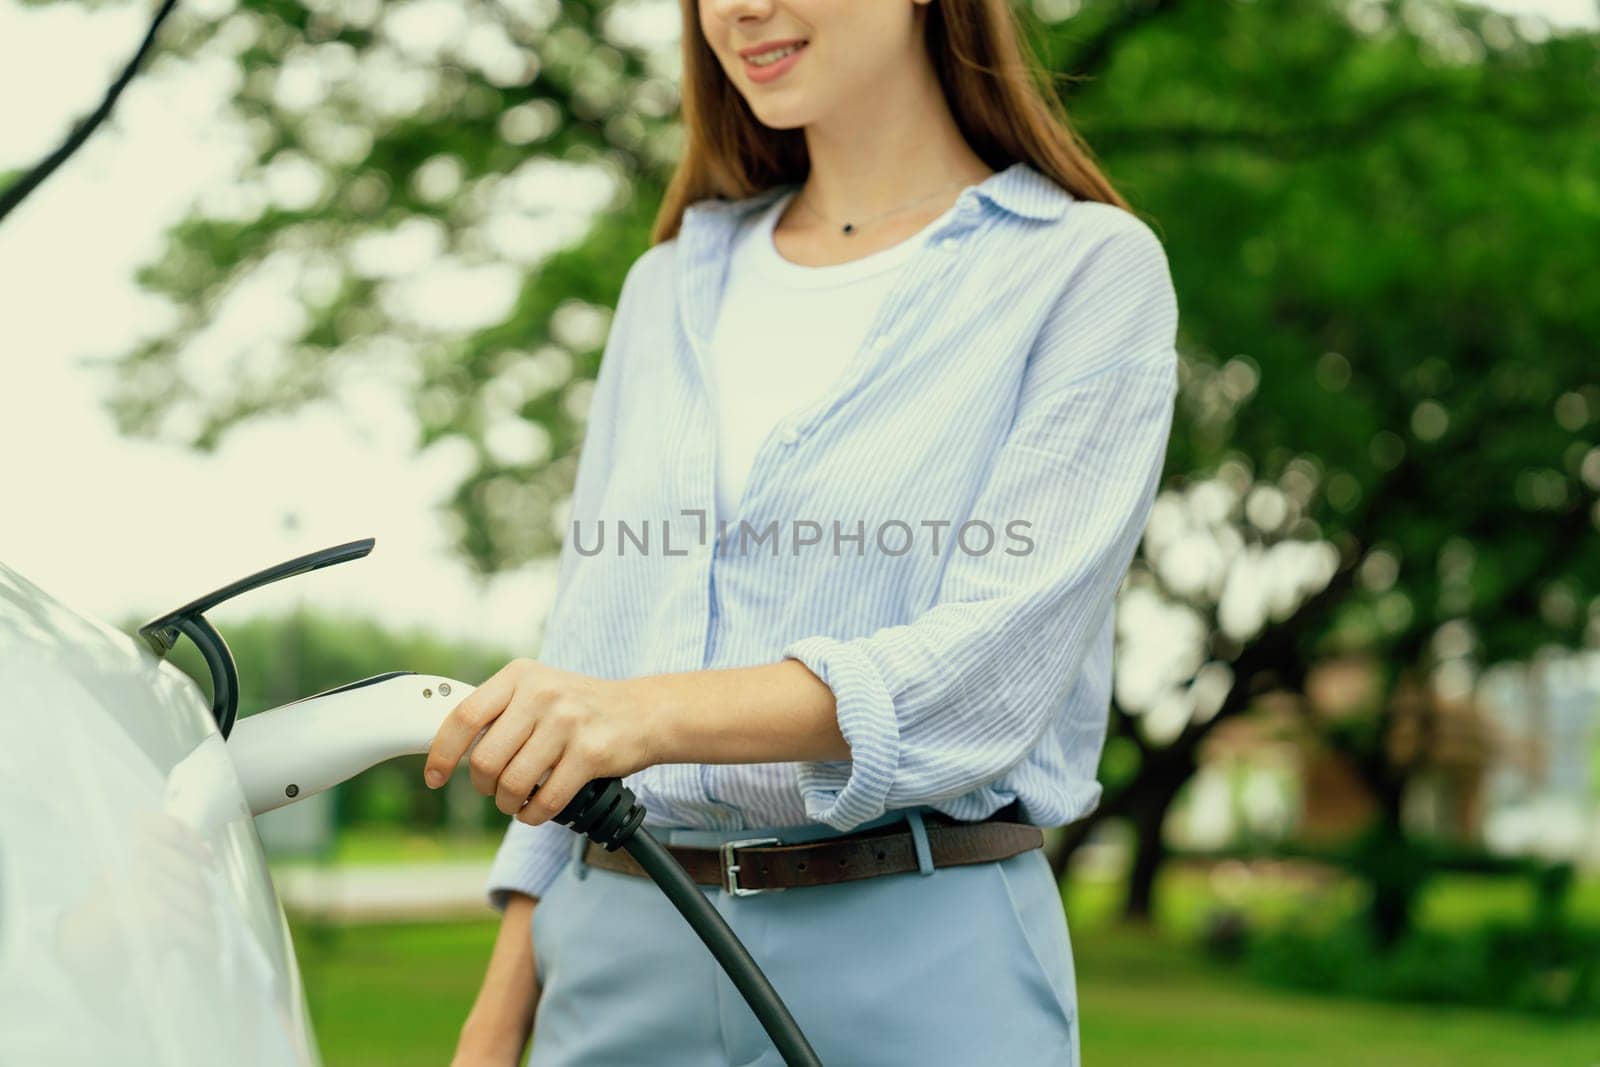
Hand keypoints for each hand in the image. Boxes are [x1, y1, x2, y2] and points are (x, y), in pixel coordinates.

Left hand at [423, 658, 659, 824]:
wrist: (644, 711)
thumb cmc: (582, 707)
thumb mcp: (538, 690)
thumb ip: (499, 711)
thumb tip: (448, 747)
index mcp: (520, 676)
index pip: (464, 717)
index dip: (442, 753)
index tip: (435, 777)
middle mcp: (541, 693)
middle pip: (485, 759)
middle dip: (484, 786)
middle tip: (495, 788)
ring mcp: (567, 722)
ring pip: (513, 784)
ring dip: (509, 804)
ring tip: (518, 800)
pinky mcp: (590, 753)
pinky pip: (545, 800)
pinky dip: (534, 814)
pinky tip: (537, 809)